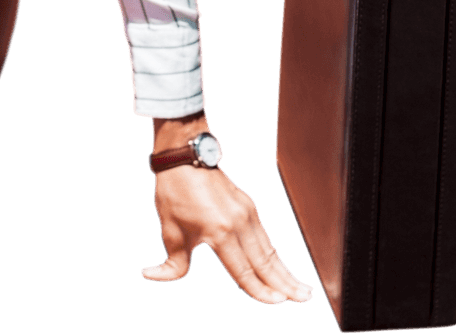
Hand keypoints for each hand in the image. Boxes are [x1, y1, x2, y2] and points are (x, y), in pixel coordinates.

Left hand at [142, 162, 311, 304]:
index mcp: (220, 232)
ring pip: (269, 249)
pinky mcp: (247, 204)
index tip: (276, 303)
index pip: (243, 271)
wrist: (185, 153)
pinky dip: (273, 253)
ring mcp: (247, 212)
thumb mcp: (169, 230)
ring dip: (284, 270)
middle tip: (303, 299)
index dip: (259, 290)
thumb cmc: (175, 190)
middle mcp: (239, 223)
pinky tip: (279, 264)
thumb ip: (171, 262)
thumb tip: (152, 276)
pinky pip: (264, 236)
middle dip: (285, 284)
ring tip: (301, 288)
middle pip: (265, 262)